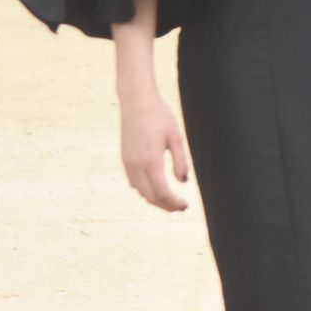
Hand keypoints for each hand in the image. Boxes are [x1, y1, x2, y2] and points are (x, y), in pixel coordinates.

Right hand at [119, 87, 189, 211]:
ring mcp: (128, 163)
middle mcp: (136, 165)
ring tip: (171, 200)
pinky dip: (145, 190)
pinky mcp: (125, 159)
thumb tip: (183, 182)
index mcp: (150, 160)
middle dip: (165, 205)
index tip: (186, 206)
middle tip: (181, 207)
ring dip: (155, 199)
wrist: (136, 103)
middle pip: (150, 196)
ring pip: (140, 191)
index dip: (174, 203)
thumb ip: (180, 161)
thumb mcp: (176, 138)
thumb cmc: (160, 117)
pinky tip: (156, 188)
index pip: (162, 192)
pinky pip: (133, 182)